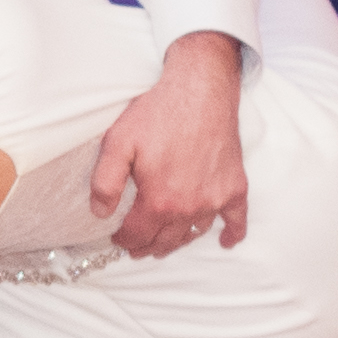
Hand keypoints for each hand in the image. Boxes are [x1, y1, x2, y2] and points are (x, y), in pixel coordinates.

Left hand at [78, 33, 250, 255]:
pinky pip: (237, 218)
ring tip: (165, 244)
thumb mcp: (117, 143)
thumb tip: (100, 213)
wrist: (201, 89)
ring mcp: (215, 198)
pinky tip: (226, 242)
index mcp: (159, 200)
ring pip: (194, 232)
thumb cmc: (157, 113)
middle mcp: (189, 206)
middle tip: (136, 248)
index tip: (116, 238)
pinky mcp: (235, 186)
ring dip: (178, 242)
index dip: (124, 240)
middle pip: (166, 241)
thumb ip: (104, 182)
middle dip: (147, 247)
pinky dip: (232, 232)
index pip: (137, 234)